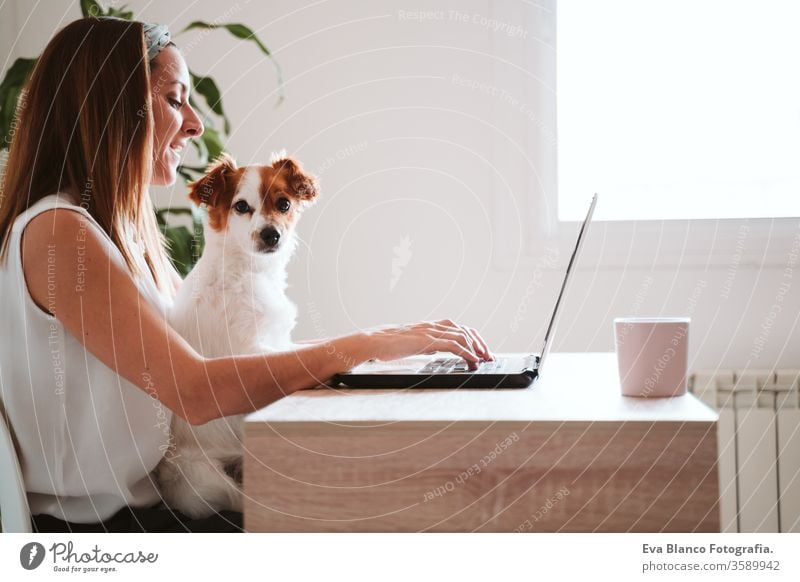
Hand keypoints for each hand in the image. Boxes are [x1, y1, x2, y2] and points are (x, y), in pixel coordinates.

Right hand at [364, 319, 494, 369]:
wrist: (372, 342)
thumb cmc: (386, 345)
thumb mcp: (410, 344)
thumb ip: (424, 344)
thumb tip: (436, 350)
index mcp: (429, 326)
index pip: (458, 328)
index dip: (472, 338)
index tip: (481, 350)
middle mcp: (432, 326)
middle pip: (465, 330)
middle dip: (480, 343)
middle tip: (489, 356)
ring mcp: (430, 332)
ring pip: (462, 335)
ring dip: (476, 348)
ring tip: (483, 359)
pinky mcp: (427, 341)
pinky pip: (453, 345)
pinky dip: (466, 352)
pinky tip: (472, 360)